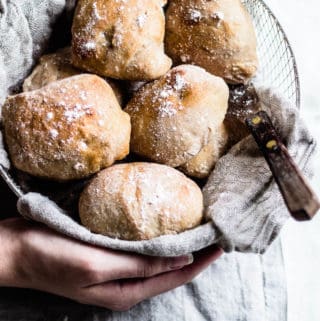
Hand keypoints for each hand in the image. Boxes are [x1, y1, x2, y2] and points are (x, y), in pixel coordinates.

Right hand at [0, 218, 222, 310]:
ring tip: (196, 229)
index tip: (220, 246)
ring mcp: (116, 269)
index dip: (200, 262)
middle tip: (213, 234)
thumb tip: (180, 260)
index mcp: (126, 290)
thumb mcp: (97, 265)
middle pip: (169, 270)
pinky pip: (141, 248)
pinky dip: (157, 239)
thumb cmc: (53, 257)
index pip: (175, 277)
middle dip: (194, 254)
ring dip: (177, 245)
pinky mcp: (108, 254)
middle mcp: (125, 282)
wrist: (18, 249)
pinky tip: (163, 227)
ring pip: (157, 259)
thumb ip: (139, 265)